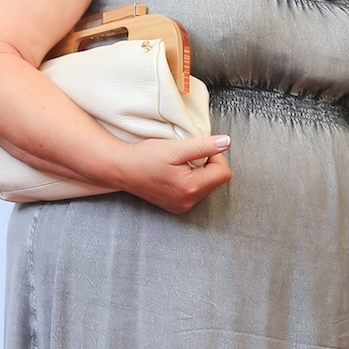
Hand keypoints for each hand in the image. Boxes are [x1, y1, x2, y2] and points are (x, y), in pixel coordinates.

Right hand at [113, 136, 231, 213]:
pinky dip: (191, 180)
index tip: (198, 148)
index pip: (223, 172)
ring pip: (207, 185)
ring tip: (179, 164)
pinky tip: (175, 173)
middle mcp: (189, 202)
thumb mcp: (175, 148)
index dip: (215, 156)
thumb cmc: (144, 157)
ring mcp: (183, 206)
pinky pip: (196, 191)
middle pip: (216, 180)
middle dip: (207, 164)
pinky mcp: (177, 206)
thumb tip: (227, 142)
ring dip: (199, 172)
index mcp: (191, 188)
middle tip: (186, 156)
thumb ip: (204, 146)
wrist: (121, 169)